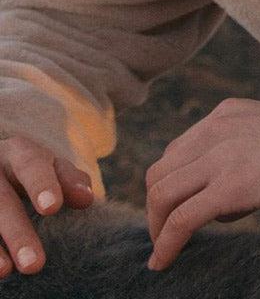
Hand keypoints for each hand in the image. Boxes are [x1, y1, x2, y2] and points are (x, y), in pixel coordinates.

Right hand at [0, 135, 94, 277]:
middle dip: (18, 232)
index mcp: (19, 152)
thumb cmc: (33, 169)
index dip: (41, 186)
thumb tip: (86, 198)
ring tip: (6, 271)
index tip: (52, 208)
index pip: (31, 165)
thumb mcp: (52, 167)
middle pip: (3, 200)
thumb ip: (70, 180)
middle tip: (35, 264)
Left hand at [144, 95, 259, 270]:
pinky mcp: (235, 186)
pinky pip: (181, 220)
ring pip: (161, 195)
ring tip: (164, 252)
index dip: (171, 185)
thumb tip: (229, 200)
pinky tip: (163, 263)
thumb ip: (249, 155)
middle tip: (166, 236)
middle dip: (156, 208)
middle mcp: (218, 127)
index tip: (176, 211)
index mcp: (229, 113)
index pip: (177, 150)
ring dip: (156, 228)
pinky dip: (165, 244)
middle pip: (160, 172)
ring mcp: (224, 155)